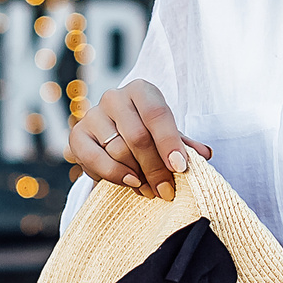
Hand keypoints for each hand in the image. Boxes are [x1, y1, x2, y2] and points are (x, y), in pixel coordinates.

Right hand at [70, 79, 212, 201]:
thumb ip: (185, 145)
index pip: (156, 114)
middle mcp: (114, 97)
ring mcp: (93, 115)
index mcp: (141, 90)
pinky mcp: (77, 135)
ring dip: (137, 175)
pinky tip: (130, 183)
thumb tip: (204, 154)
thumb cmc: (147, 132)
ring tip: (151, 191)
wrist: (114, 135)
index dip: (169, 142)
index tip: (180, 167)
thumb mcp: (168, 135)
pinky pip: (94, 159)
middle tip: (167, 191)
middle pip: (137, 137)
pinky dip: (113, 175)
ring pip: (118, 150)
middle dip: (155, 168)